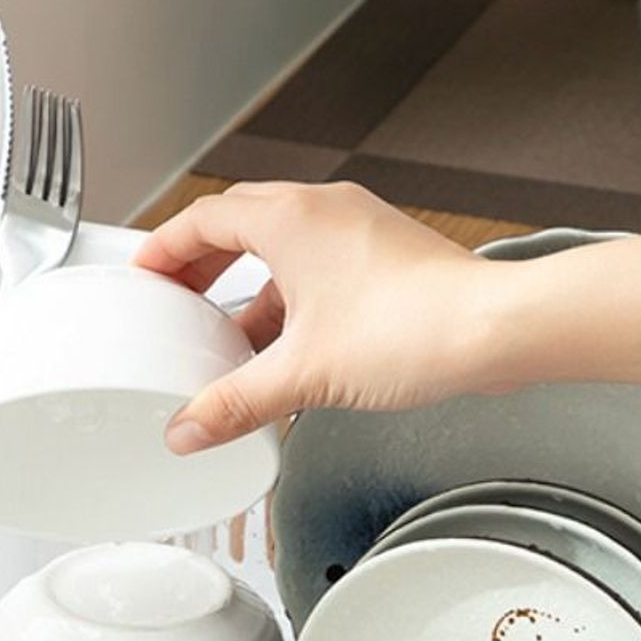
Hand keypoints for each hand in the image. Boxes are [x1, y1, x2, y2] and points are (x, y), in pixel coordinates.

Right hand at [133, 181, 499, 451]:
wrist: (494, 330)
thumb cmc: (413, 327)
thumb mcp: (303, 375)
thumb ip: (237, 404)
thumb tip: (191, 428)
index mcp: (290, 217)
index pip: (202, 218)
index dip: (164, 249)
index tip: (146, 275)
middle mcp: (324, 212)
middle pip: (240, 225)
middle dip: (203, 266)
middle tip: (179, 300)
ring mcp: (359, 231)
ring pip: (284, 250)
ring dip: (251, 290)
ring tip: (231, 339)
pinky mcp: (386, 258)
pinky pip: (320, 269)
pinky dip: (293, 301)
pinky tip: (289, 349)